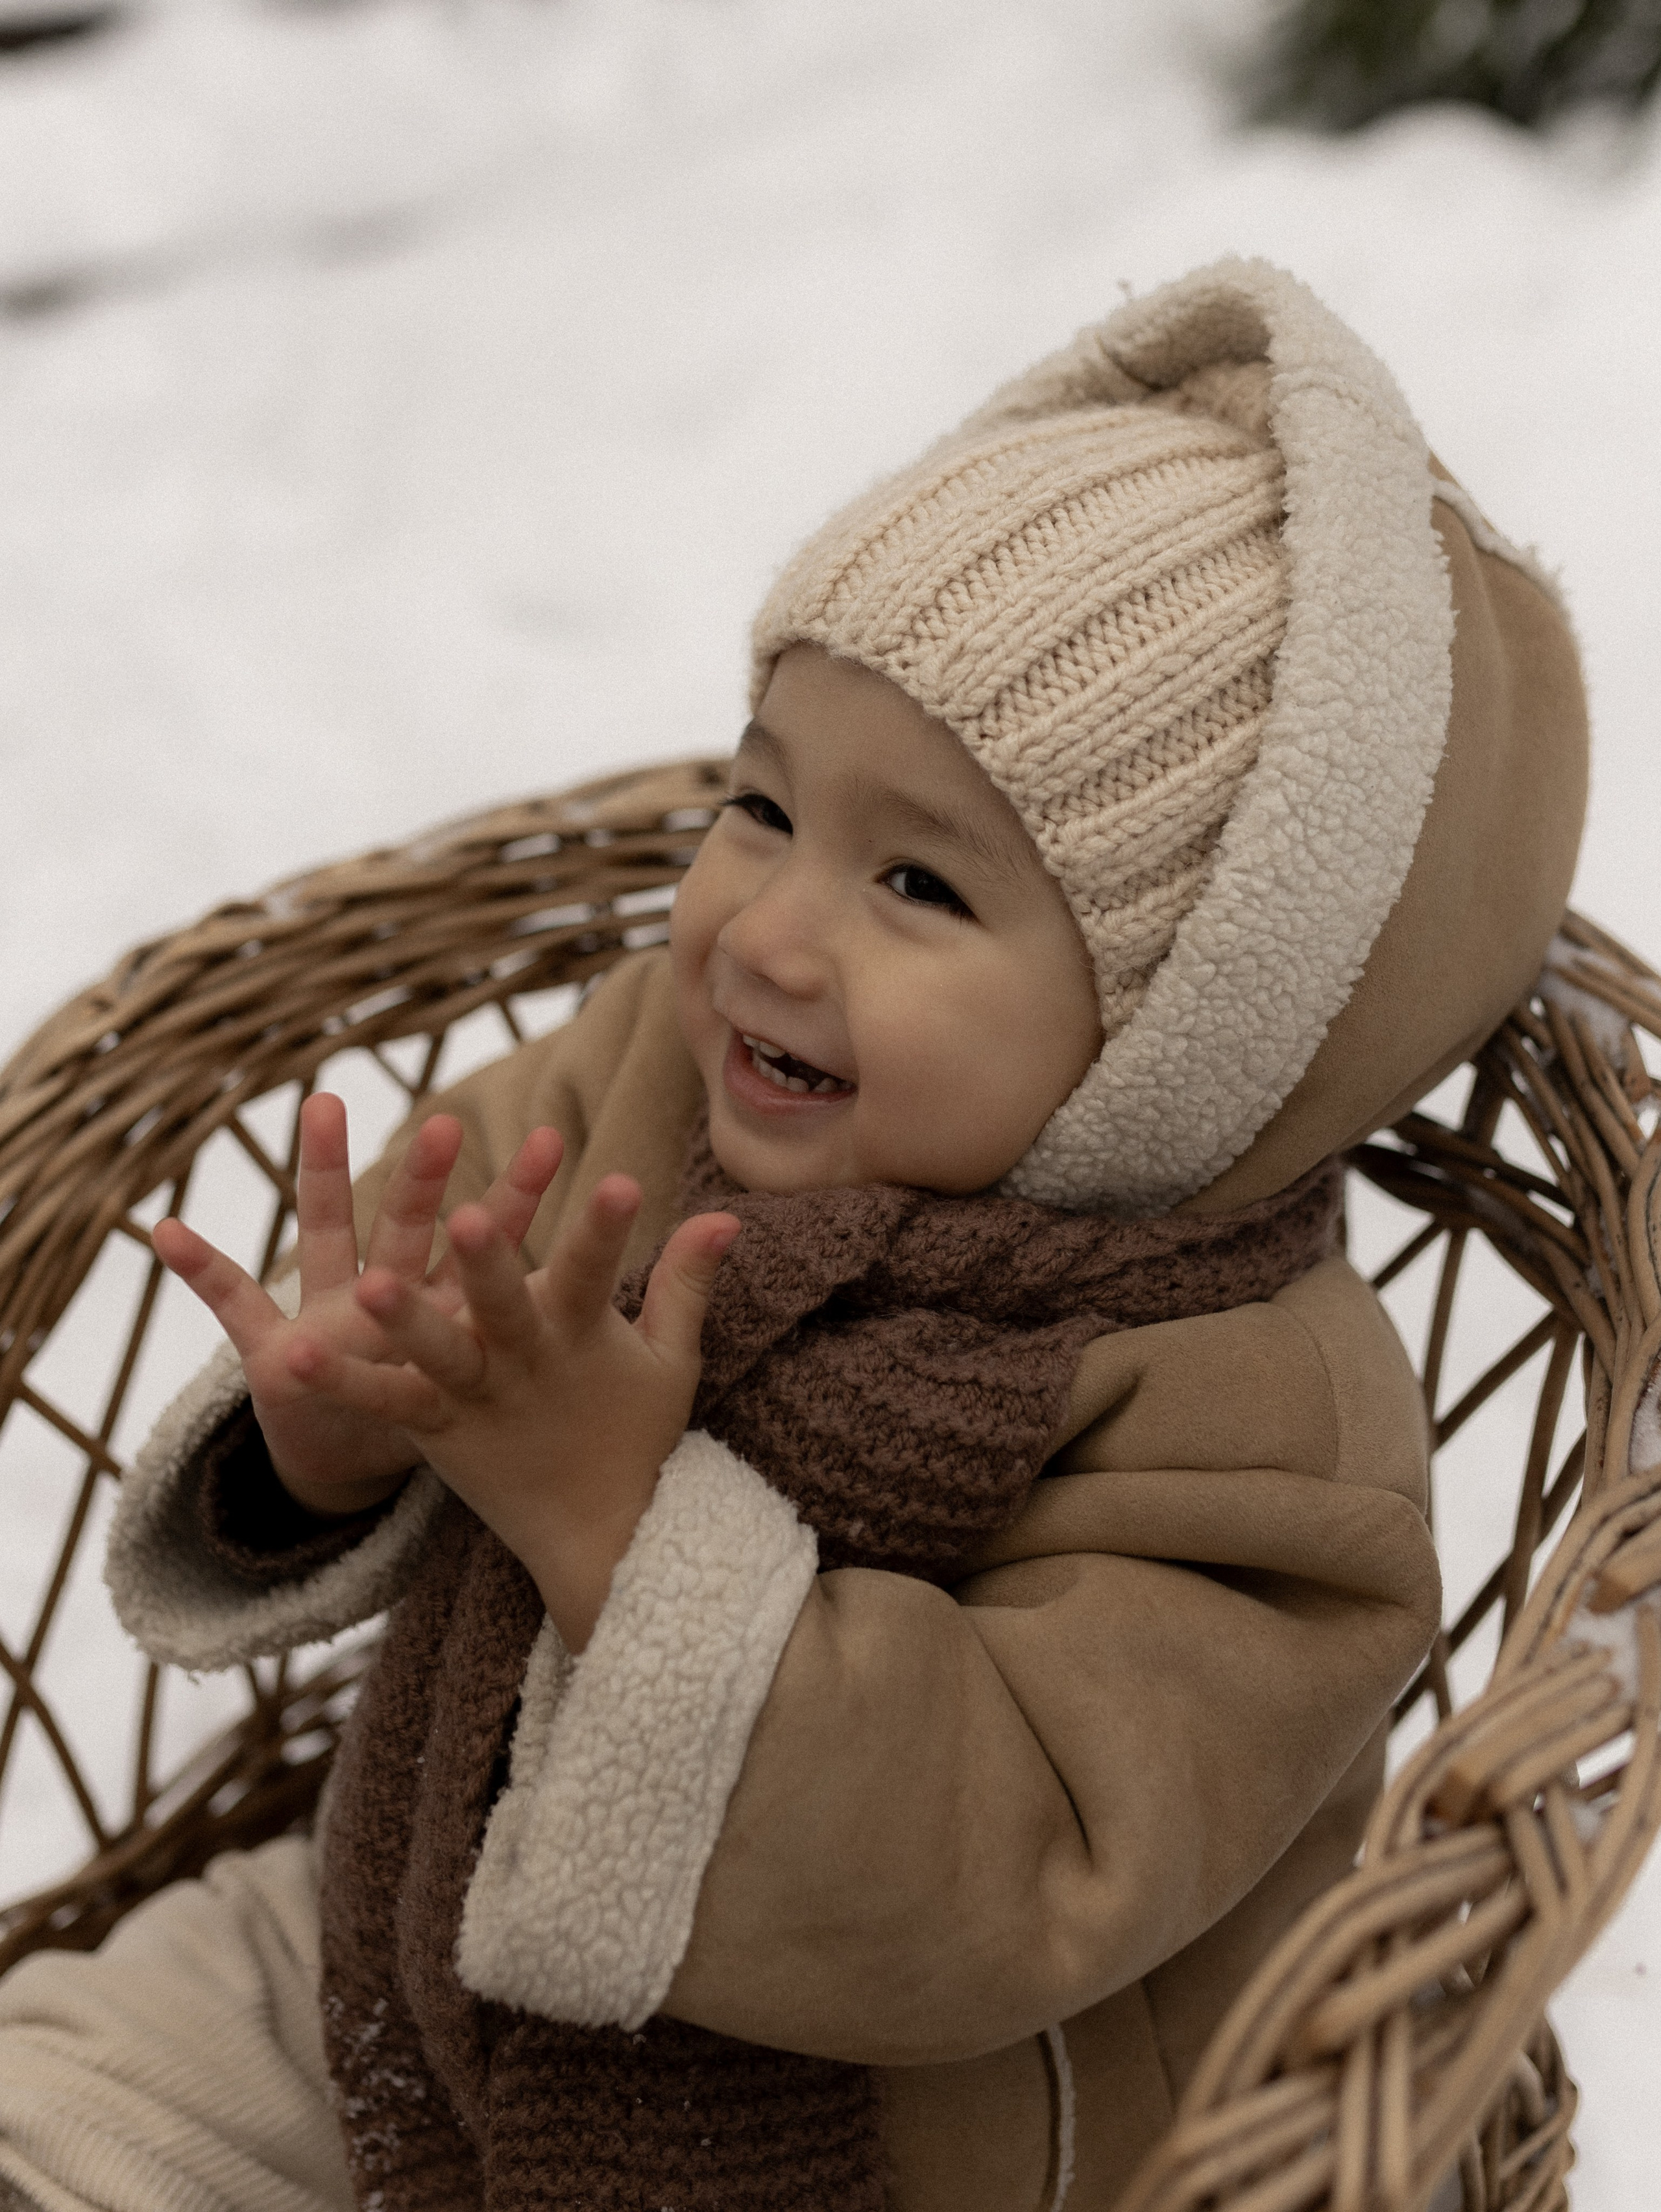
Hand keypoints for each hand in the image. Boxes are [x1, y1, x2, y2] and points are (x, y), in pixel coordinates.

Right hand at [152, 1092, 561, 1516]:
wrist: (354, 1458)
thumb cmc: (441, 1411)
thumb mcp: (495, 1374)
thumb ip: (567, 1320)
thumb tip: (675, 1274)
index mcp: (447, 1308)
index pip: (487, 1243)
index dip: (517, 1199)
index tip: (553, 1139)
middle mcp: (388, 1296)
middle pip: (409, 1227)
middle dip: (425, 1177)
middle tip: (447, 1120)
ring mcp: (327, 1315)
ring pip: (327, 1233)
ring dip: (326, 1172)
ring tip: (326, 1104)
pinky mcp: (275, 1352)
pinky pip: (233, 1304)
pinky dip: (199, 1269)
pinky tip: (165, 1228)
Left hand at [287, 1174, 739, 1649]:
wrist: (601, 1537)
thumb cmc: (635, 1433)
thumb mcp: (670, 1358)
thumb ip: (686, 1282)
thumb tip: (727, 1215)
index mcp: (582, 1336)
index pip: (598, 1275)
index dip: (607, 1231)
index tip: (621, 1180)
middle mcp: (526, 1365)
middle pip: (508, 1309)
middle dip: (492, 1262)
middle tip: (472, 1214)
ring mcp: (478, 1399)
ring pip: (439, 1356)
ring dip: (405, 1321)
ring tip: (370, 1285)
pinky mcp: (438, 1431)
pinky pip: (387, 1405)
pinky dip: (344, 1384)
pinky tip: (291, 1356)